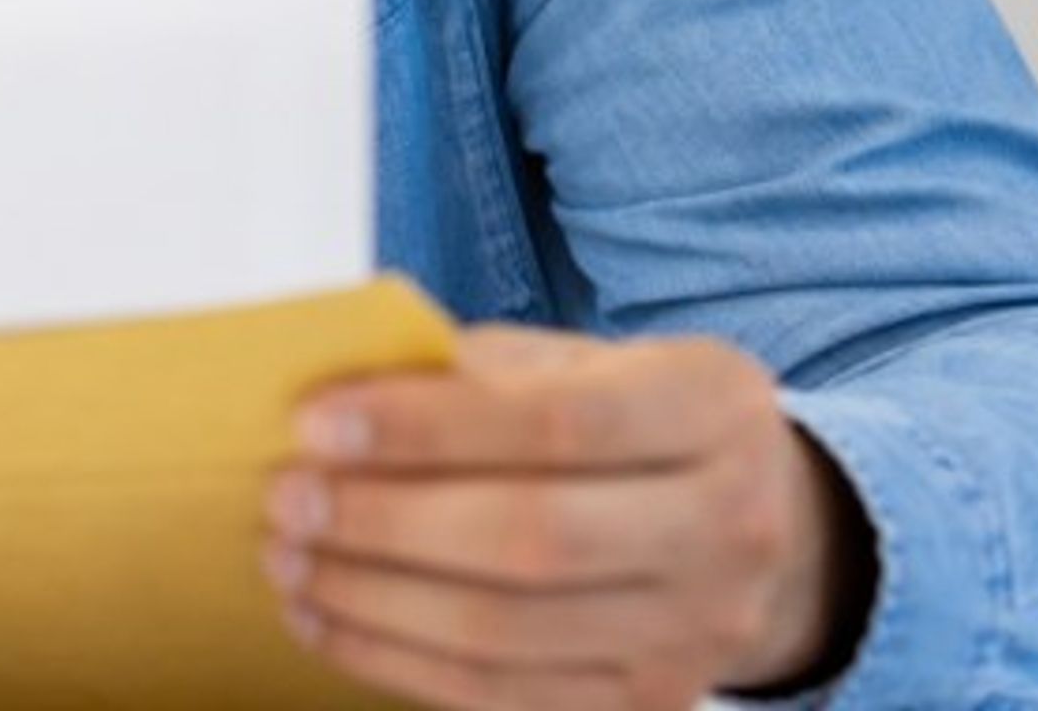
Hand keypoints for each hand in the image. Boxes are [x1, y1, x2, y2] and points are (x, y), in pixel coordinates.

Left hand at [263, 327, 870, 710]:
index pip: (560, 422)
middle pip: (534, 540)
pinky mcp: (651, 704)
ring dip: (373, 601)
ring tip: (289, 562)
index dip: (426, 427)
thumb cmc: (623, 416)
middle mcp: (730, 526)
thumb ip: (475, 373)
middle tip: (287, 500)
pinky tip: (327, 621)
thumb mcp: (576, 361)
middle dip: (386, 522)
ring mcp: (699, 631)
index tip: (315, 423)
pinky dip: (397, 662)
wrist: (750, 520)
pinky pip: (505, 698)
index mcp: (712, 407)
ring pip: (510, 634)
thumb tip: (332, 405)